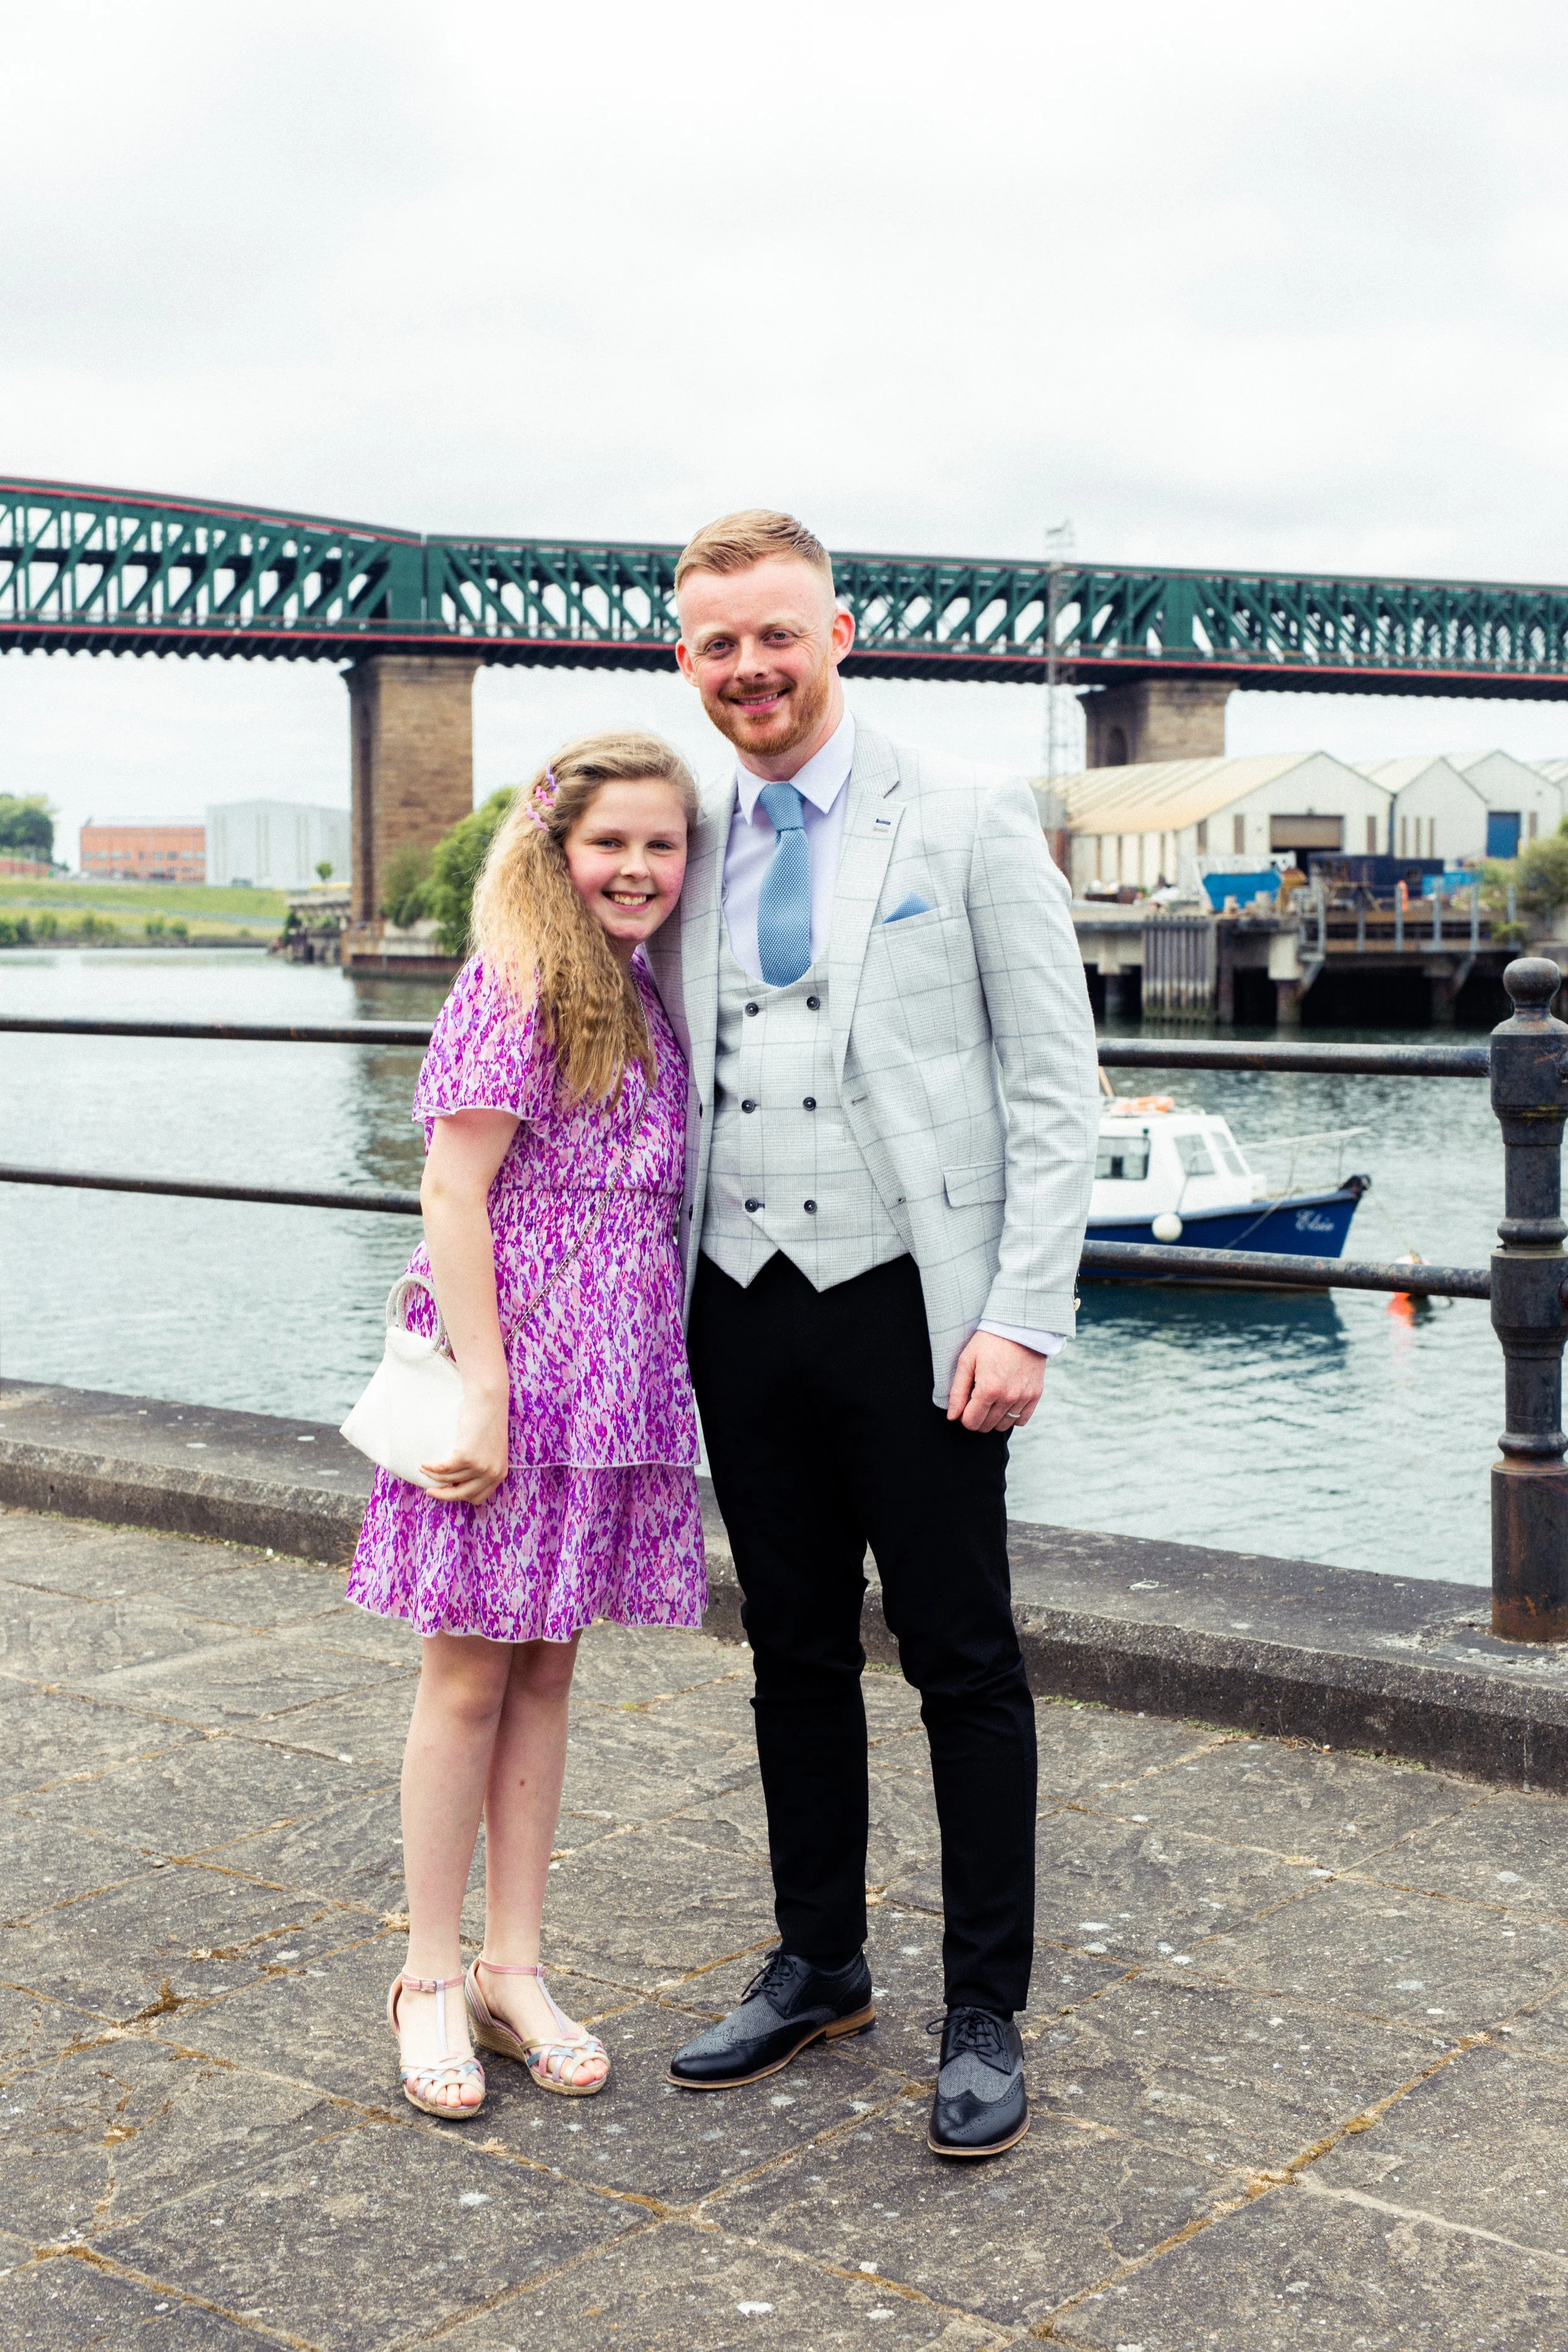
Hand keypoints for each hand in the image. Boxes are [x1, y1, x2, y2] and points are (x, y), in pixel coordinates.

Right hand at [421, 1389, 508, 1503]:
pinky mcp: (466, 1457)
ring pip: (449, 1481)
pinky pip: (443, 1469)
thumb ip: (483, 1466)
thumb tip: (460, 1480)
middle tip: (430, 1491)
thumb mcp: (492, 1450)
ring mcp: (480, 1467)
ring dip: (433, 1477)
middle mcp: (492, 1474)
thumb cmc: (488, 1421)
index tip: (447, 1489)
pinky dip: (431, 1468)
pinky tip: (424, 1464)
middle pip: (462, 1495)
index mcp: (499, 1474)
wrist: (489, 1402)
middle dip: (443, 1495)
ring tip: (423, 1469)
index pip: (477, 1497)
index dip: (460, 1496)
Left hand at [946, 1332, 1045, 1433]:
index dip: (963, 1417)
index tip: (964, 1405)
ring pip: (1003, 1425)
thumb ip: (957, 1392)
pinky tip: (1005, 1403)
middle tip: (976, 1401)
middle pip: (986, 1426)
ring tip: (990, 1401)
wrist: (1020, 1327)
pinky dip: (1012, 1417)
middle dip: (977, 1417)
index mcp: (988, 1389)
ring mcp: (1023, 1397)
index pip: (971, 1422)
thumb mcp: (967, 1361)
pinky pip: (1021, 1420)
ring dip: (993, 1419)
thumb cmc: (989, 1341)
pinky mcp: (1035, 1395)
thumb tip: (952, 1416)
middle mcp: (1007, 1397)